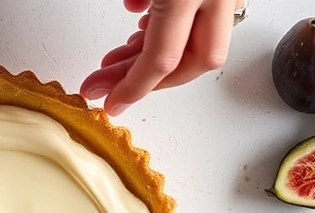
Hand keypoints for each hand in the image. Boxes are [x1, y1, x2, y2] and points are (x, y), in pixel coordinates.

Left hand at [80, 0, 241, 115]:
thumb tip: (136, 8)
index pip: (162, 57)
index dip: (132, 86)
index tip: (110, 101)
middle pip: (195, 61)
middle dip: (149, 79)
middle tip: (107, 84)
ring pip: (204, 43)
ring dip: (160, 56)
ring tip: (120, 60)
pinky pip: (207, 19)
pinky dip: (179, 30)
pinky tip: (148, 29)